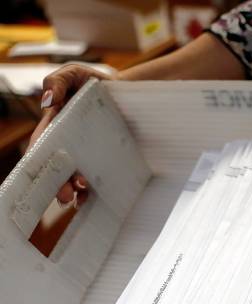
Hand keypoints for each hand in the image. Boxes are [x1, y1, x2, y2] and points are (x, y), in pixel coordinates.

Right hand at [29, 64, 115, 205]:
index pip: (43, 147)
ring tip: (79, 197)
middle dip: (57, 184)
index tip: (43, 175)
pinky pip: (98, 177)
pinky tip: (92, 198)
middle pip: (58, 168)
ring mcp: (87, 153)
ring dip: (75, 190)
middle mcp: (69, 143)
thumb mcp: (72, 74)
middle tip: (64, 196)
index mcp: (55, 126)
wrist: (127, 90)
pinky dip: (94, 190)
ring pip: (75, 176)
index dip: (40, 162)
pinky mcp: (105, 158)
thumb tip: (47, 102)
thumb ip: (57, 82)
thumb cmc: (94, 81)